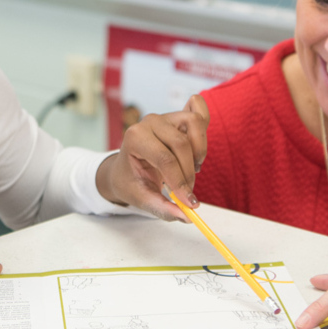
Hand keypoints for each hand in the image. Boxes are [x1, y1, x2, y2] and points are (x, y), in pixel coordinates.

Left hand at [96, 95, 208, 221]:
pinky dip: (204, 126)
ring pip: (194, 124)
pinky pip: (199, 112)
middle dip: (188, 172)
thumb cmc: (130, 182)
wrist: (123, 169)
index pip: (165, 159)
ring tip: (192, 168)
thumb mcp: (141, 199)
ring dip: (199, 150)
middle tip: (187, 191)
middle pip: (181, 143)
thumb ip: (162, 208)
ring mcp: (165, 117)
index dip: (180, 182)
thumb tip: (187, 217)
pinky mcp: (178, 118)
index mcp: (135, 137)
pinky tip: (199, 147)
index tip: (189, 203)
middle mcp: (150, 122)